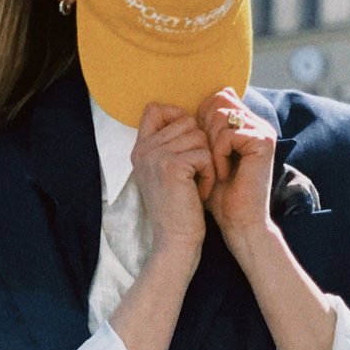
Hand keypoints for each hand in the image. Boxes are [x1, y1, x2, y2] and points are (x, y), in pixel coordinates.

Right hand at [131, 103, 215, 255]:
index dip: (178, 116)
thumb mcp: (168, 172)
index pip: (155, 109)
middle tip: (195, 173)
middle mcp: (143, 149)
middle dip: (200, 146)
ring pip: (199, 136)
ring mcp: (155, 156)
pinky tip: (200, 192)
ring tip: (197, 183)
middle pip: (186, 121)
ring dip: (207, 161)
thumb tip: (192, 119)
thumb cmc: (180, 208)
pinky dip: (209, 173)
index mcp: (140, 149)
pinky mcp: (171, 166)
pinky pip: (204, 154)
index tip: (189, 141)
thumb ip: (171, 145)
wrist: (176, 241)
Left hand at [195, 88, 276, 241]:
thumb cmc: (220, 195)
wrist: (239, 222)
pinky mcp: (263, 142)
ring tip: (216, 168)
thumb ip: (203, 131)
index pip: (217, 98)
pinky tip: (224, 174)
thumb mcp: (206, 156)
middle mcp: (257, 123)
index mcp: (245, 123)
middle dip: (204, 129)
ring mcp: (263, 130)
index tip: (201, 150)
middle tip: (208, 160)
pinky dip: (219, 155)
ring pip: (221, 115)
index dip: (201, 119)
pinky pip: (228, 134)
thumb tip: (190, 108)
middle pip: (218, 101)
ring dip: (210, 144)